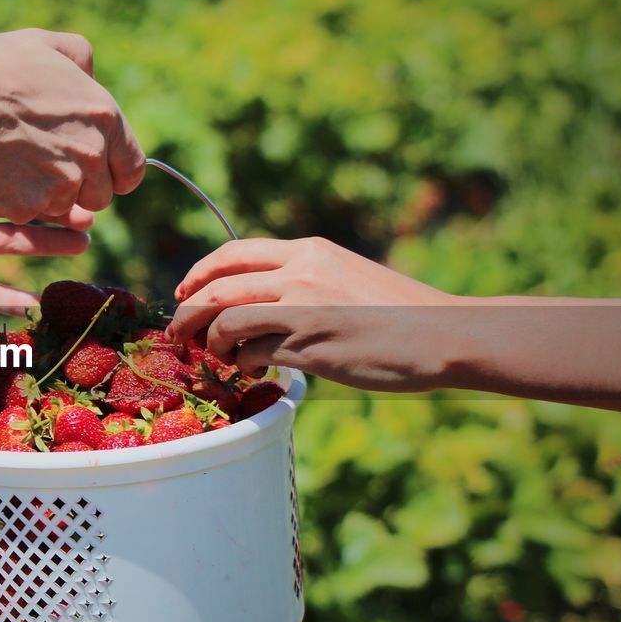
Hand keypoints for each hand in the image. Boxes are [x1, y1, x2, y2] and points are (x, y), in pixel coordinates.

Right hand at [0, 29, 146, 221]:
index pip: (133, 169)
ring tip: (18, 164)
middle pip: (100, 197)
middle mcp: (91, 155)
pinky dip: (15, 200)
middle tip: (48, 167)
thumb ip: (80, 59)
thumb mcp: (46, 45)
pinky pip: (29, 213)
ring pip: (64, 207)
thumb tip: (90, 76)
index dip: (116, 174)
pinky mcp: (30, 205)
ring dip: (47, 195)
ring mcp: (62, 184)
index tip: (100, 174)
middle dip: (80, 188)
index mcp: (105, 118)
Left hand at [168, 237, 459, 390]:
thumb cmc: (397, 312)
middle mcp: (299, 272)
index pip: (232, 253)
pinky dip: (241, 364)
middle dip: (186, 313)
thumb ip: (303, 280)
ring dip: (210, 343)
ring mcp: (302, 308)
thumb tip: (259, 300)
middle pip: (215, 287)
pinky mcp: (309, 345)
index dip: (198, 273)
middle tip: (178, 334)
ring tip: (217, 357)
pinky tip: (252, 370)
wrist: (442, 333)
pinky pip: (252, 353)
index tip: (182, 292)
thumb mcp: (345, 276)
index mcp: (307, 251)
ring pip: (225, 320)